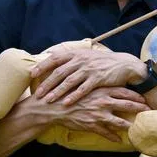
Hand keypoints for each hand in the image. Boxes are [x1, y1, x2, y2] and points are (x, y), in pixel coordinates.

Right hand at [29, 86, 149, 142]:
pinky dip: (114, 137)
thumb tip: (107, 86)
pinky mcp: (92, 125)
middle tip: (150, 112)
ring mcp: (98, 114)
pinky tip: (120, 140)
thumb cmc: (69, 94)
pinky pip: (107, 133)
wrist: (53, 106)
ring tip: (139, 128)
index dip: (136, 96)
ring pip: (120, 121)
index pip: (125, 92)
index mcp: (102, 91)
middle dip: (140, 109)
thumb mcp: (85, 86)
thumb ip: (98, 87)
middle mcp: (103, 102)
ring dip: (130, 125)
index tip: (145, 99)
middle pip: (127, 105)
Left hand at [30, 47, 145, 104]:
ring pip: (69, 81)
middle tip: (38, 93)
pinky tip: (66, 103)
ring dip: (57, 91)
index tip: (32, 74)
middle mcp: (81, 60)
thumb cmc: (103, 62)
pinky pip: (83, 89)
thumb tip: (56, 63)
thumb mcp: (87, 56)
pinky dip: (73, 96)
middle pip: (59, 72)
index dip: (43, 66)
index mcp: (77, 54)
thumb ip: (73, 59)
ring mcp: (89, 69)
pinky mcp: (98, 79)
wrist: (124, 64)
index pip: (55, 59)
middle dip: (47, 83)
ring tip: (48, 100)